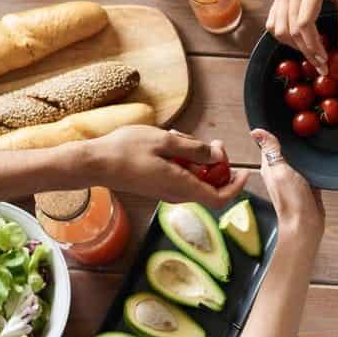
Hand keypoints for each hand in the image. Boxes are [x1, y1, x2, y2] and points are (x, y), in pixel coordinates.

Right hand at [82, 126, 247, 205]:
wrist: (93, 163)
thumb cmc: (125, 150)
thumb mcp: (166, 141)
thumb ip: (194, 149)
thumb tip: (217, 156)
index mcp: (181, 186)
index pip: (220, 198)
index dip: (236, 187)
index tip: (244, 171)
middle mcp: (176, 194)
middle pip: (210, 187)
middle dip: (218, 165)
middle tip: (214, 143)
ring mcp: (165, 191)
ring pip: (195, 179)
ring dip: (198, 160)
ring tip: (184, 138)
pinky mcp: (157, 185)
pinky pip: (181, 176)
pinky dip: (184, 161)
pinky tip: (172, 143)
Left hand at [250, 128, 323, 239]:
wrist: (306, 223)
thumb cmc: (291, 199)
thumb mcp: (280, 170)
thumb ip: (271, 151)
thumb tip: (256, 131)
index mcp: (269, 166)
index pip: (268, 143)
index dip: (272, 131)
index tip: (281, 117)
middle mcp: (279, 171)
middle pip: (284, 149)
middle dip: (290, 137)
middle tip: (301, 122)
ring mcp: (293, 177)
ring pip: (297, 158)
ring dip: (302, 148)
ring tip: (312, 133)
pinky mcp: (307, 183)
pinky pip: (309, 167)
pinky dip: (312, 160)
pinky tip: (319, 154)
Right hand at [266, 0, 337, 73]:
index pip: (304, 23)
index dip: (313, 45)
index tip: (325, 58)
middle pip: (291, 30)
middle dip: (306, 51)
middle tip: (321, 64)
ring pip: (278, 28)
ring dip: (293, 45)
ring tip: (310, 52)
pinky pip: (273, 21)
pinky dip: (283, 35)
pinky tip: (297, 41)